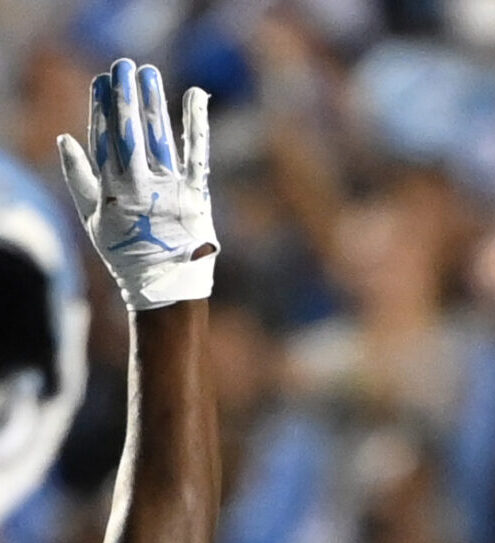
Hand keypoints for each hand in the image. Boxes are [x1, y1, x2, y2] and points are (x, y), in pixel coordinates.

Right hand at [58, 59, 216, 311]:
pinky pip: (196, 153)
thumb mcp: (94, 221)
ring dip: (152, 102)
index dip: (101, 108)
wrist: (167, 291)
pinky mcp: (196, 195)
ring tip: (148, 73)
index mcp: (112, 191)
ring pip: (158, 137)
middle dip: (125, 96)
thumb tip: (64, 138)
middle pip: (129, 132)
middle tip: (124, 66)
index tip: (101, 81)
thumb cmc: (129, 257)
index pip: (104, 140)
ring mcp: (169, 190)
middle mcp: (139, 186)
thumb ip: (79, 179)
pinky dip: (196, 123)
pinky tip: (196, 95)